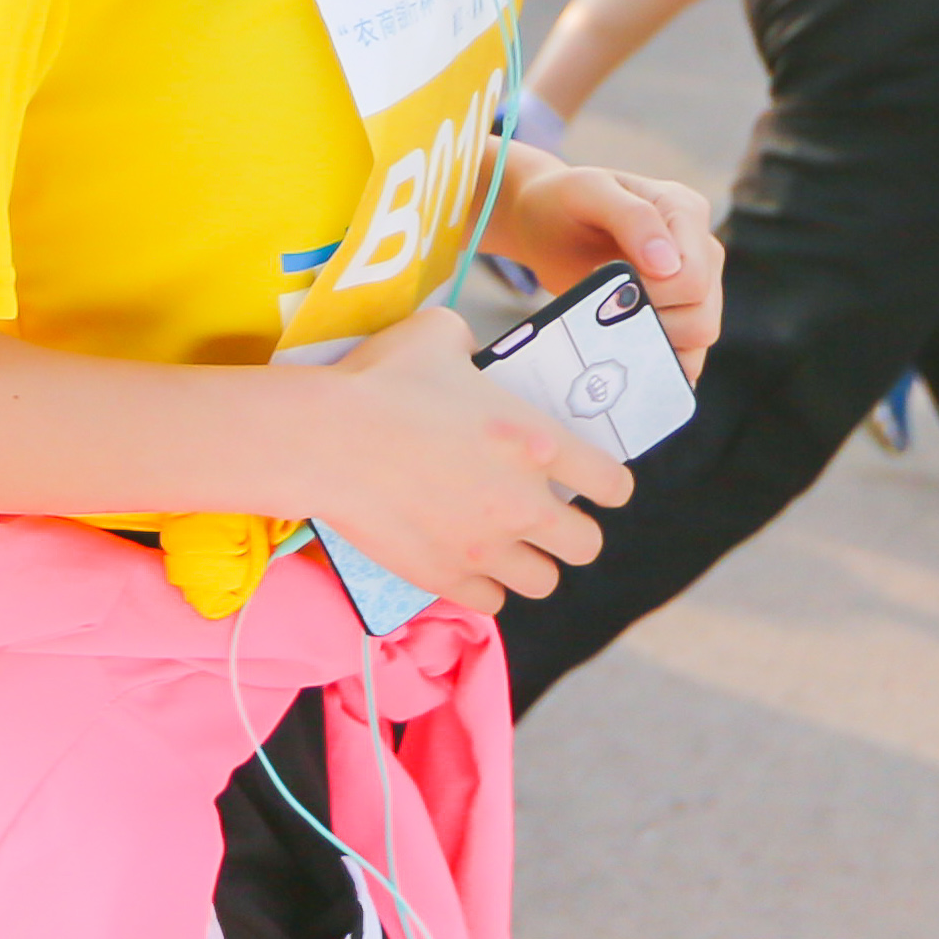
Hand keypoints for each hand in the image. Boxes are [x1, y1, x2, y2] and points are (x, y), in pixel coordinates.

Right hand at [304, 308, 627, 618]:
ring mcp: (487, 546)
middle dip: (572, 531)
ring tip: (506, 543)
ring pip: (543, 582)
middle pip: (588, 545)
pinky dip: (484, 586)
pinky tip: (467, 560)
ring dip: (530, 562)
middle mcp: (525, 503)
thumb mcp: (437, 334)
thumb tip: (470, 356)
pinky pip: (492, 603)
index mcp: (538, 442)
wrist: (325, 440)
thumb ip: (470, 344)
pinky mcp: (446, 576)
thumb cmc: (381, 381)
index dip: (607, 483)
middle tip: (544, 515)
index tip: (592, 482)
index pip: (613, 484)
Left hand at [500, 155, 719, 374]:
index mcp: (686, 212)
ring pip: (699, 337)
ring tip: (610, 318)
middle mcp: (701, 250)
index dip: (651, 293)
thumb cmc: (565, 201)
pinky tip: (624, 349)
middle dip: (647, 317)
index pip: (694, 276)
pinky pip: (687, 356)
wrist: (545, 223)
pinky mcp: (680, 315)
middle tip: (604, 301)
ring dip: (650, 339)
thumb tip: (667, 265)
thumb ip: (632, 217)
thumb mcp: (588, 191)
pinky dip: (657, 361)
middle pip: (702, 314)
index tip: (601, 277)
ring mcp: (695, 286)